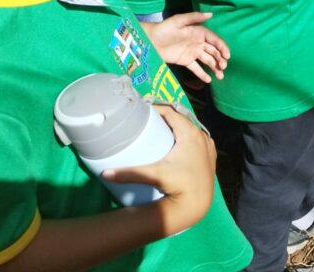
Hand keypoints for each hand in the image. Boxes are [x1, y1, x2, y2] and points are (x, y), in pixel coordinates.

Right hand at [103, 105, 215, 233]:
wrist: (198, 203)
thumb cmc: (179, 185)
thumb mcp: (155, 175)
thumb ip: (130, 173)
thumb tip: (104, 173)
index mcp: (190, 133)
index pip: (172, 112)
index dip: (157, 109)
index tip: (142, 110)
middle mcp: (201, 135)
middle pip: (181, 119)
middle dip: (165, 117)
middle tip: (147, 120)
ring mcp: (207, 145)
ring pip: (189, 129)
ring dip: (176, 127)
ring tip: (158, 130)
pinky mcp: (209, 155)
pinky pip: (196, 139)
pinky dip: (185, 136)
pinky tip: (175, 142)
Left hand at [144, 12, 229, 83]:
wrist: (149, 40)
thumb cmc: (164, 29)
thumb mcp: (178, 21)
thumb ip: (194, 17)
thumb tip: (211, 14)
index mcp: (199, 32)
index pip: (214, 40)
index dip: (222, 47)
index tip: (227, 56)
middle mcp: (198, 42)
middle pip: (213, 51)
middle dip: (220, 59)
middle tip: (224, 67)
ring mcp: (192, 52)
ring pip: (207, 60)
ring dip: (215, 67)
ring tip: (220, 76)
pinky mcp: (185, 61)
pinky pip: (196, 68)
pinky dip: (202, 74)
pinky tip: (209, 80)